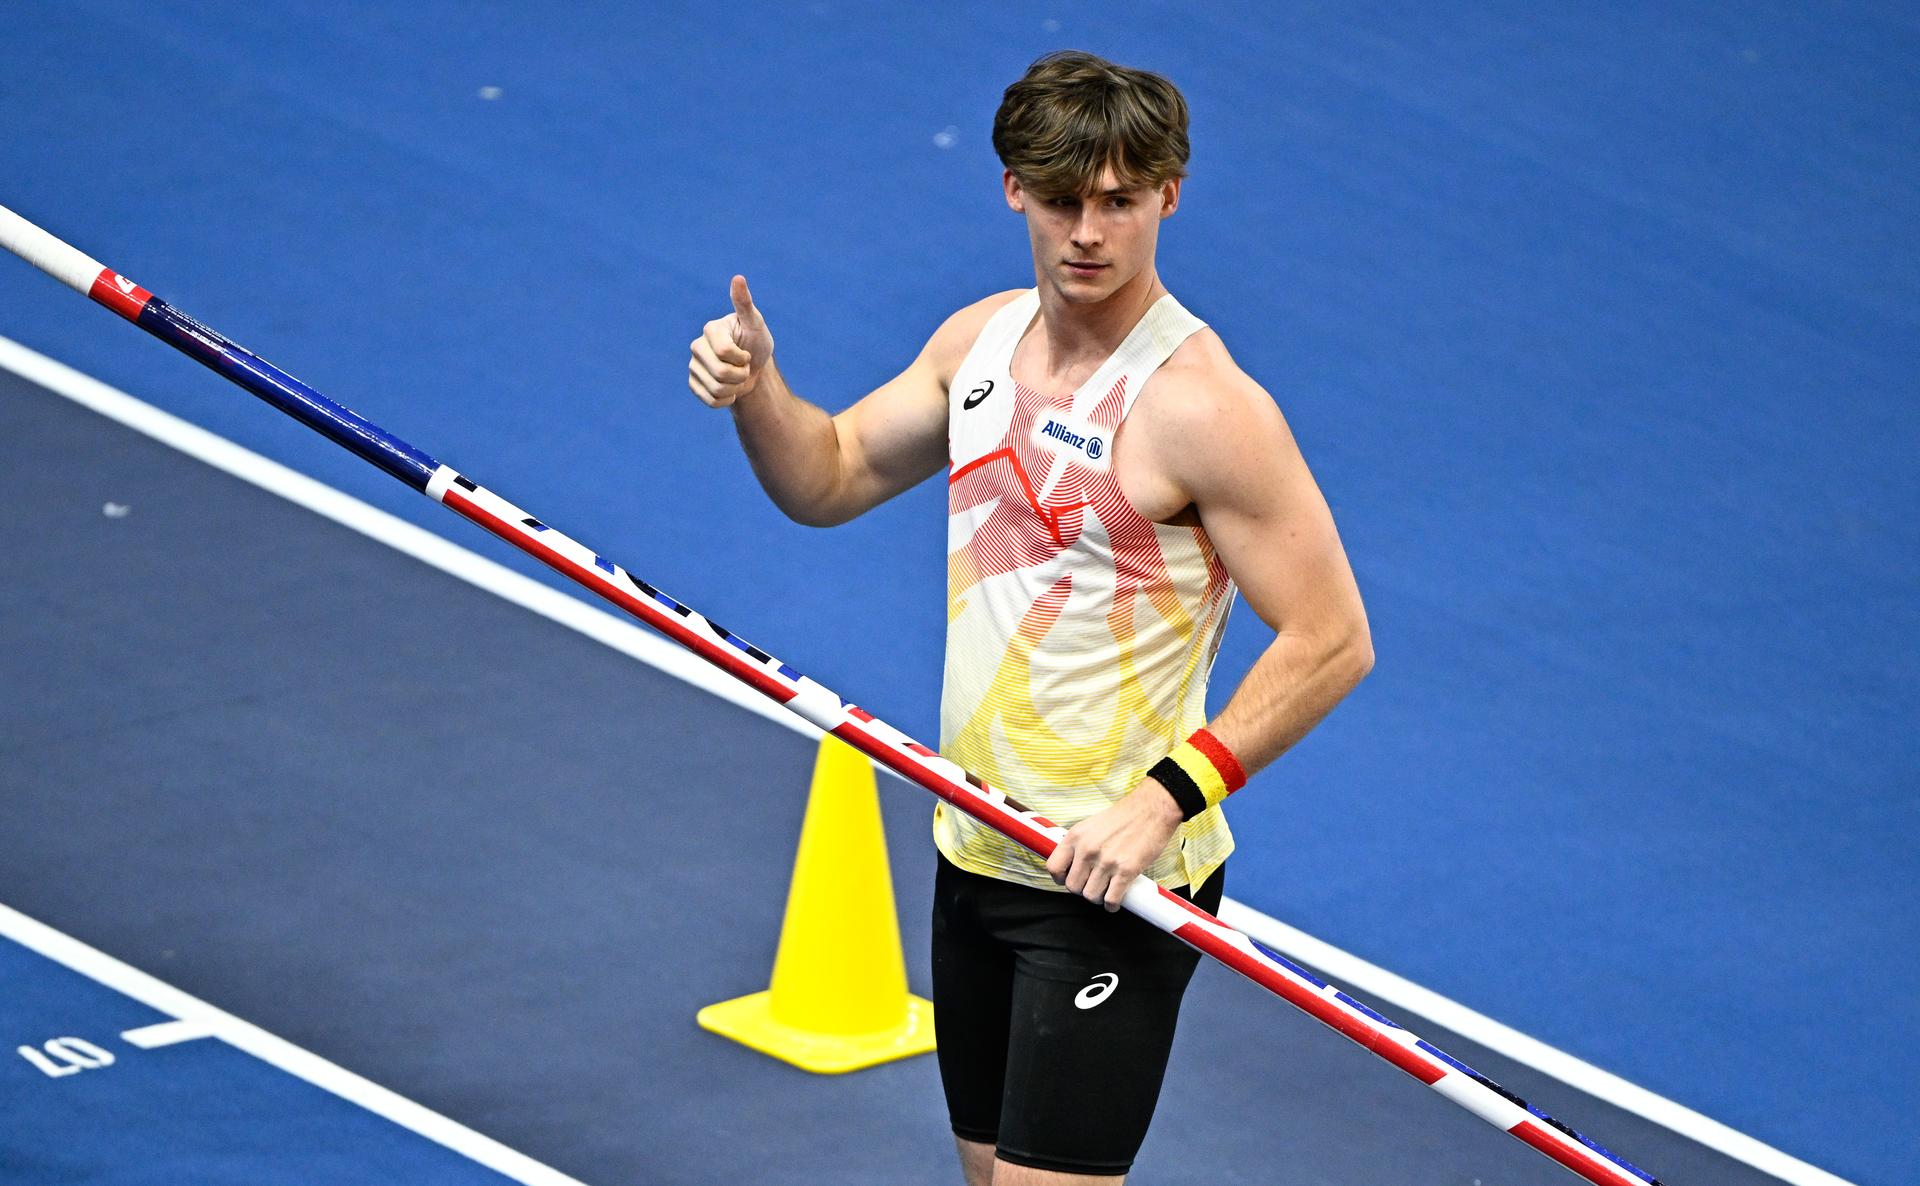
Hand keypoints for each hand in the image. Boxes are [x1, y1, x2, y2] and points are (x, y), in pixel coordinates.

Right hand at [688, 274, 774, 407]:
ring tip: (737, 377)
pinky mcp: (693, 384)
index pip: (724, 353)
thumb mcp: (756, 324)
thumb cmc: (756, 342)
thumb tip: (738, 278)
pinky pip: (711, 401)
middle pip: (720, 373)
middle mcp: (697, 346)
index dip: (743, 359)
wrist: (754, 369)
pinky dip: (726, 400)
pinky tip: (729, 389)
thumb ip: (745, 304)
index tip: (747, 353)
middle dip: (741, 375)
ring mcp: (693, 366)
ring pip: (717, 390)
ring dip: (735, 388)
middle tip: (744, 367)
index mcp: (711, 330)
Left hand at [1044, 779, 1183, 910]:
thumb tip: (1073, 864)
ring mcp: (1106, 862)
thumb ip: (1080, 844)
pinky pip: (1111, 899)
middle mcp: (1088, 850)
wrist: (1151, 810)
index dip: (1060, 879)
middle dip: (1082, 889)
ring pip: (1090, 896)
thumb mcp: (1092, 825)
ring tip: (1105, 892)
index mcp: (1076, 837)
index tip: (1068, 880)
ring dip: (1098, 898)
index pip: (1054, 867)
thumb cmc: (1125, 816)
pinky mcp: (1126, 871)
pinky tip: (1115, 902)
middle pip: (1073, 886)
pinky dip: (1112, 905)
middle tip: (1092, 885)